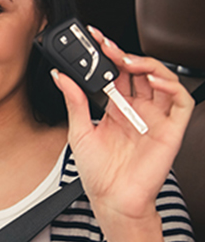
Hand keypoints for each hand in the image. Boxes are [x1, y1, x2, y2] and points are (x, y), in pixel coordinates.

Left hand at [51, 27, 193, 224]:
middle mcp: (136, 110)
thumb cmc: (97, 173)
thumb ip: (74, 102)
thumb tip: (61, 76)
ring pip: (161, 79)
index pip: (116, 73)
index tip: (94, 40)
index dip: (109, 55)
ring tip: (127, 61)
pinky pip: (180, 101)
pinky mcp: (170, 130)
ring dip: (146, 64)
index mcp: (115, 109)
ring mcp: (154, 118)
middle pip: (138, 72)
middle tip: (107, 46)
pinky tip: (153, 80)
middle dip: (123, 54)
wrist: (111, 201)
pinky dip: (171, 86)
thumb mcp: (79, 131)